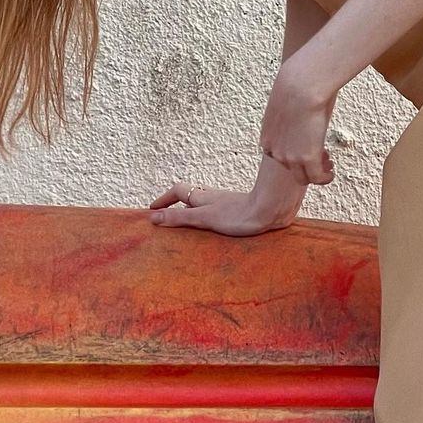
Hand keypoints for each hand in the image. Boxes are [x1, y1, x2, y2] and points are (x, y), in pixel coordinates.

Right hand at [148, 183, 274, 235]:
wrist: (270, 211)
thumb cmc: (238, 214)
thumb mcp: (204, 218)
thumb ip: (180, 218)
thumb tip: (154, 217)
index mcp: (202, 197)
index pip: (177, 191)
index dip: (164, 199)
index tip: (152, 210)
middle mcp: (212, 197)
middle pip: (189, 196)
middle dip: (176, 205)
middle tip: (166, 218)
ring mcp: (225, 204)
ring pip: (203, 204)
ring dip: (192, 212)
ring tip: (185, 227)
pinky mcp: (237, 212)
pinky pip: (215, 212)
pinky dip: (206, 218)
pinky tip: (212, 231)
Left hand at [258, 58, 335, 185]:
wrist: (300, 86)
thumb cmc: (296, 87)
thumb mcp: (286, 106)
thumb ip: (290, 115)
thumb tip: (300, 109)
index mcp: (267, 137)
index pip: (278, 155)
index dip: (294, 154)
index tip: (307, 145)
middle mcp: (274, 151)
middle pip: (290, 168)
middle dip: (305, 164)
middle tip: (321, 156)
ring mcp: (289, 157)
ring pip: (303, 178)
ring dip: (316, 173)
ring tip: (328, 166)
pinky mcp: (306, 159)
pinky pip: (316, 179)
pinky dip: (325, 178)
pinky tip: (331, 172)